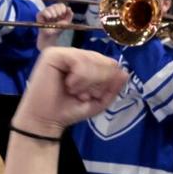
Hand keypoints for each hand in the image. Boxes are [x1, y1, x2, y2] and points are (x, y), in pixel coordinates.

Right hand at [12, 47, 128, 136]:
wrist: (47, 121)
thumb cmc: (70, 110)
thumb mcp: (98, 101)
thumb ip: (113, 87)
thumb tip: (125, 73)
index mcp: (85, 63)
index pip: (109, 62)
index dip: (109, 79)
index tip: (94, 95)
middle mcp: (75, 54)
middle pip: (103, 60)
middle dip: (98, 82)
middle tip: (82, 95)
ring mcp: (63, 52)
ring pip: (92, 60)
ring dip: (87, 82)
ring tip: (74, 91)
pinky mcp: (53, 54)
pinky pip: (79, 61)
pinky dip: (78, 79)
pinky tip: (68, 86)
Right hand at [35, 2, 72, 50]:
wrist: (51, 36)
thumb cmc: (58, 29)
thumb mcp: (66, 22)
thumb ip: (70, 15)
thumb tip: (69, 8)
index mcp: (58, 10)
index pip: (61, 5)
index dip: (63, 9)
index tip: (62, 15)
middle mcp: (51, 9)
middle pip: (56, 5)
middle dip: (58, 11)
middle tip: (57, 17)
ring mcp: (45, 11)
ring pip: (50, 8)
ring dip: (53, 14)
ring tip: (53, 19)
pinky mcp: (39, 14)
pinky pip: (44, 11)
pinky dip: (48, 14)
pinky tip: (49, 18)